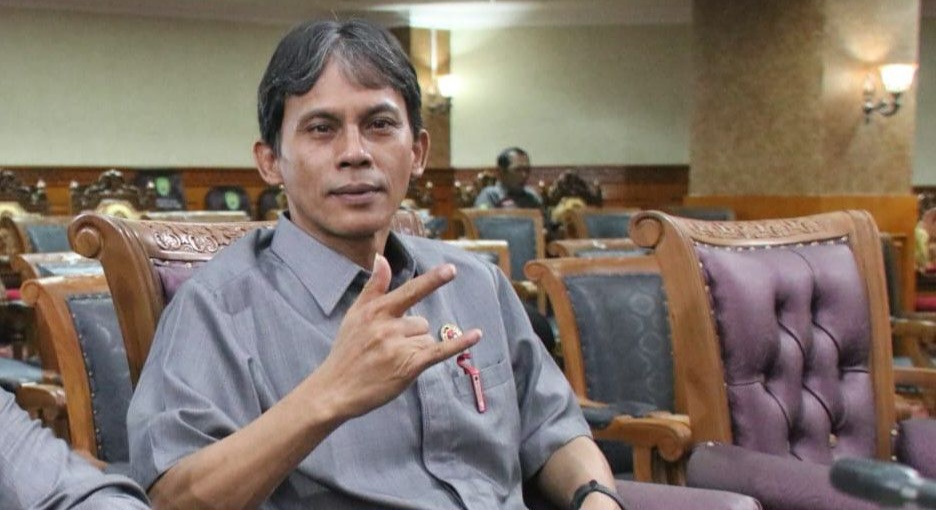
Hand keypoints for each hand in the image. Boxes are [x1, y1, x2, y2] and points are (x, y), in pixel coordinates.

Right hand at [310, 254, 480, 419]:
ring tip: (391, 362)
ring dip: (415, 350)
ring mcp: (399, 347)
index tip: (451, 270)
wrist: (335, 389)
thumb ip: (373, 287)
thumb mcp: (354, 315)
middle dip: (410, 335)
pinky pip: (440, 350)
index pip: (410, 291)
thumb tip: (381, 259)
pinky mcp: (408, 366)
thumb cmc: (346, 351)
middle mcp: (388, 326)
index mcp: (376, 311)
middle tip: (386, 350)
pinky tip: (477, 334)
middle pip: (421, 322)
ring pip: (426, 339)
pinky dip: (459, 343)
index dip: (432, 280)